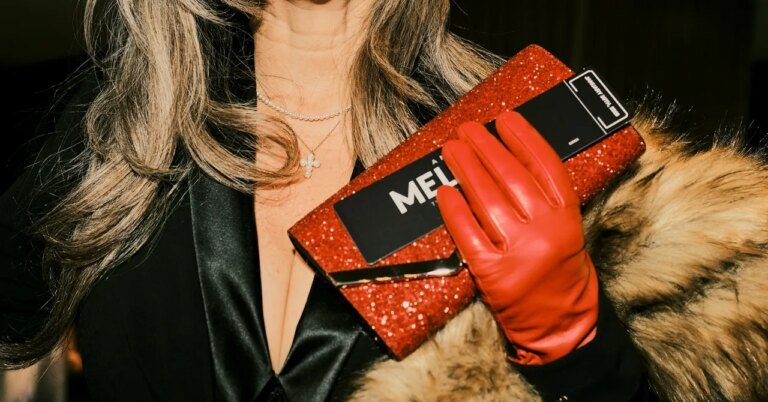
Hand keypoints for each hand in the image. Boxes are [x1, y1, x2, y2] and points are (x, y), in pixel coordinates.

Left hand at [437, 111, 597, 364]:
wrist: (561, 328)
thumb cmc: (562, 276)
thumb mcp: (568, 231)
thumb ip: (546, 199)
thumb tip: (511, 157)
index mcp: (567, 218)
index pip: (545, 166)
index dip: (524, 138)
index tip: (505, 120)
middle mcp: (545, 232)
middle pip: (511, 177)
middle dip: (486, 147)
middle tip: (468, 130)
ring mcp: (519, 253)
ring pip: (487, 199)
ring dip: (466, 169)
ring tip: (453, 150)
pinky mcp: (493, 273)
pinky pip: (468, 234)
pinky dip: (455, 210)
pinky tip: (446, 191)